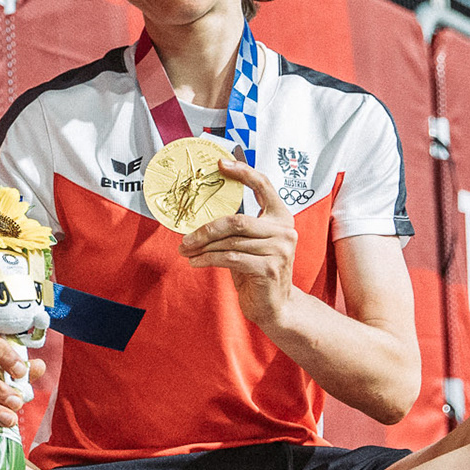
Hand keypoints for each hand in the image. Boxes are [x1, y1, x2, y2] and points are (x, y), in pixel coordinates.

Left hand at [179, 156, 296, 327]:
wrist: (276, 306)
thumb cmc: (257, 270)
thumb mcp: (250, 244)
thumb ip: (237, 227)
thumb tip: (201, 213)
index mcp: (281, 217)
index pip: (264, 185)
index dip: (242, 172)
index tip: (220, 164)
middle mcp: (284, 230)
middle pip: (236, 220)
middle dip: (205, 229)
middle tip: (185, 237)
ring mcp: (279, 250)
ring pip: (229, 242)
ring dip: (202, 247)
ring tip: (186, 251)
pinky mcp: (268, 268)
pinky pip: (229, 258)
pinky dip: (207, 260)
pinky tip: (196, 262)